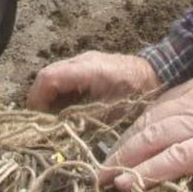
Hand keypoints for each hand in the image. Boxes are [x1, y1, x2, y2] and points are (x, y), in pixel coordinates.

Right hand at [26, 51, 160, 111]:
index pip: (49, 78)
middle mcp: (80, 61)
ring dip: (48, 95)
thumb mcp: (110, 111)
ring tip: (51, 117)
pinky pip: (63, 76)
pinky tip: (64, 109)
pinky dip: (58, 92)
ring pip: (53, 75)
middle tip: (41, 121)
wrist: (156, 74)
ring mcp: (82, 61)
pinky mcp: (86, 65)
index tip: (37, 119)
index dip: (37, 99)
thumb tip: (59, 130)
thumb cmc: (136, 93)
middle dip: (39, 98)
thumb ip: (83, 118)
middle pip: (46, 75)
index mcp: (86, 69)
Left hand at [100, 69, 192, 190]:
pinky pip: (172, 158)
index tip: (125, 145)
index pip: (161, 108)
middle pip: (148, 122)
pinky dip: (147, 172)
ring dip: (124, 160)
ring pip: (151, 138)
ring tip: (106, 178)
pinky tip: (129, 183)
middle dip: (123, 145)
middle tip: (104, 166)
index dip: (140, 129)